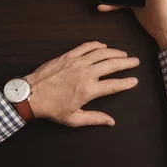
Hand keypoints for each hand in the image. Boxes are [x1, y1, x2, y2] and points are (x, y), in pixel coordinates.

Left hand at [23, 41, 138, 126]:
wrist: (32, 95)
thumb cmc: (52, 108)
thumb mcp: (73, 119)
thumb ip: (94, 118)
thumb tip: (111, 122)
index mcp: (89, 90)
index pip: (114, 85)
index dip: (127, 82)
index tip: (135, 80)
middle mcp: (86, 74)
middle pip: (112, 65)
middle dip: (126, 63)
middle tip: (135, 61)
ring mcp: (77, 62)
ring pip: (102, 53)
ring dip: (115, 52)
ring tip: (123, 53)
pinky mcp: (68, 55)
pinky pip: (86, 46)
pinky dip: (97, 45)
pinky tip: (103, 46)